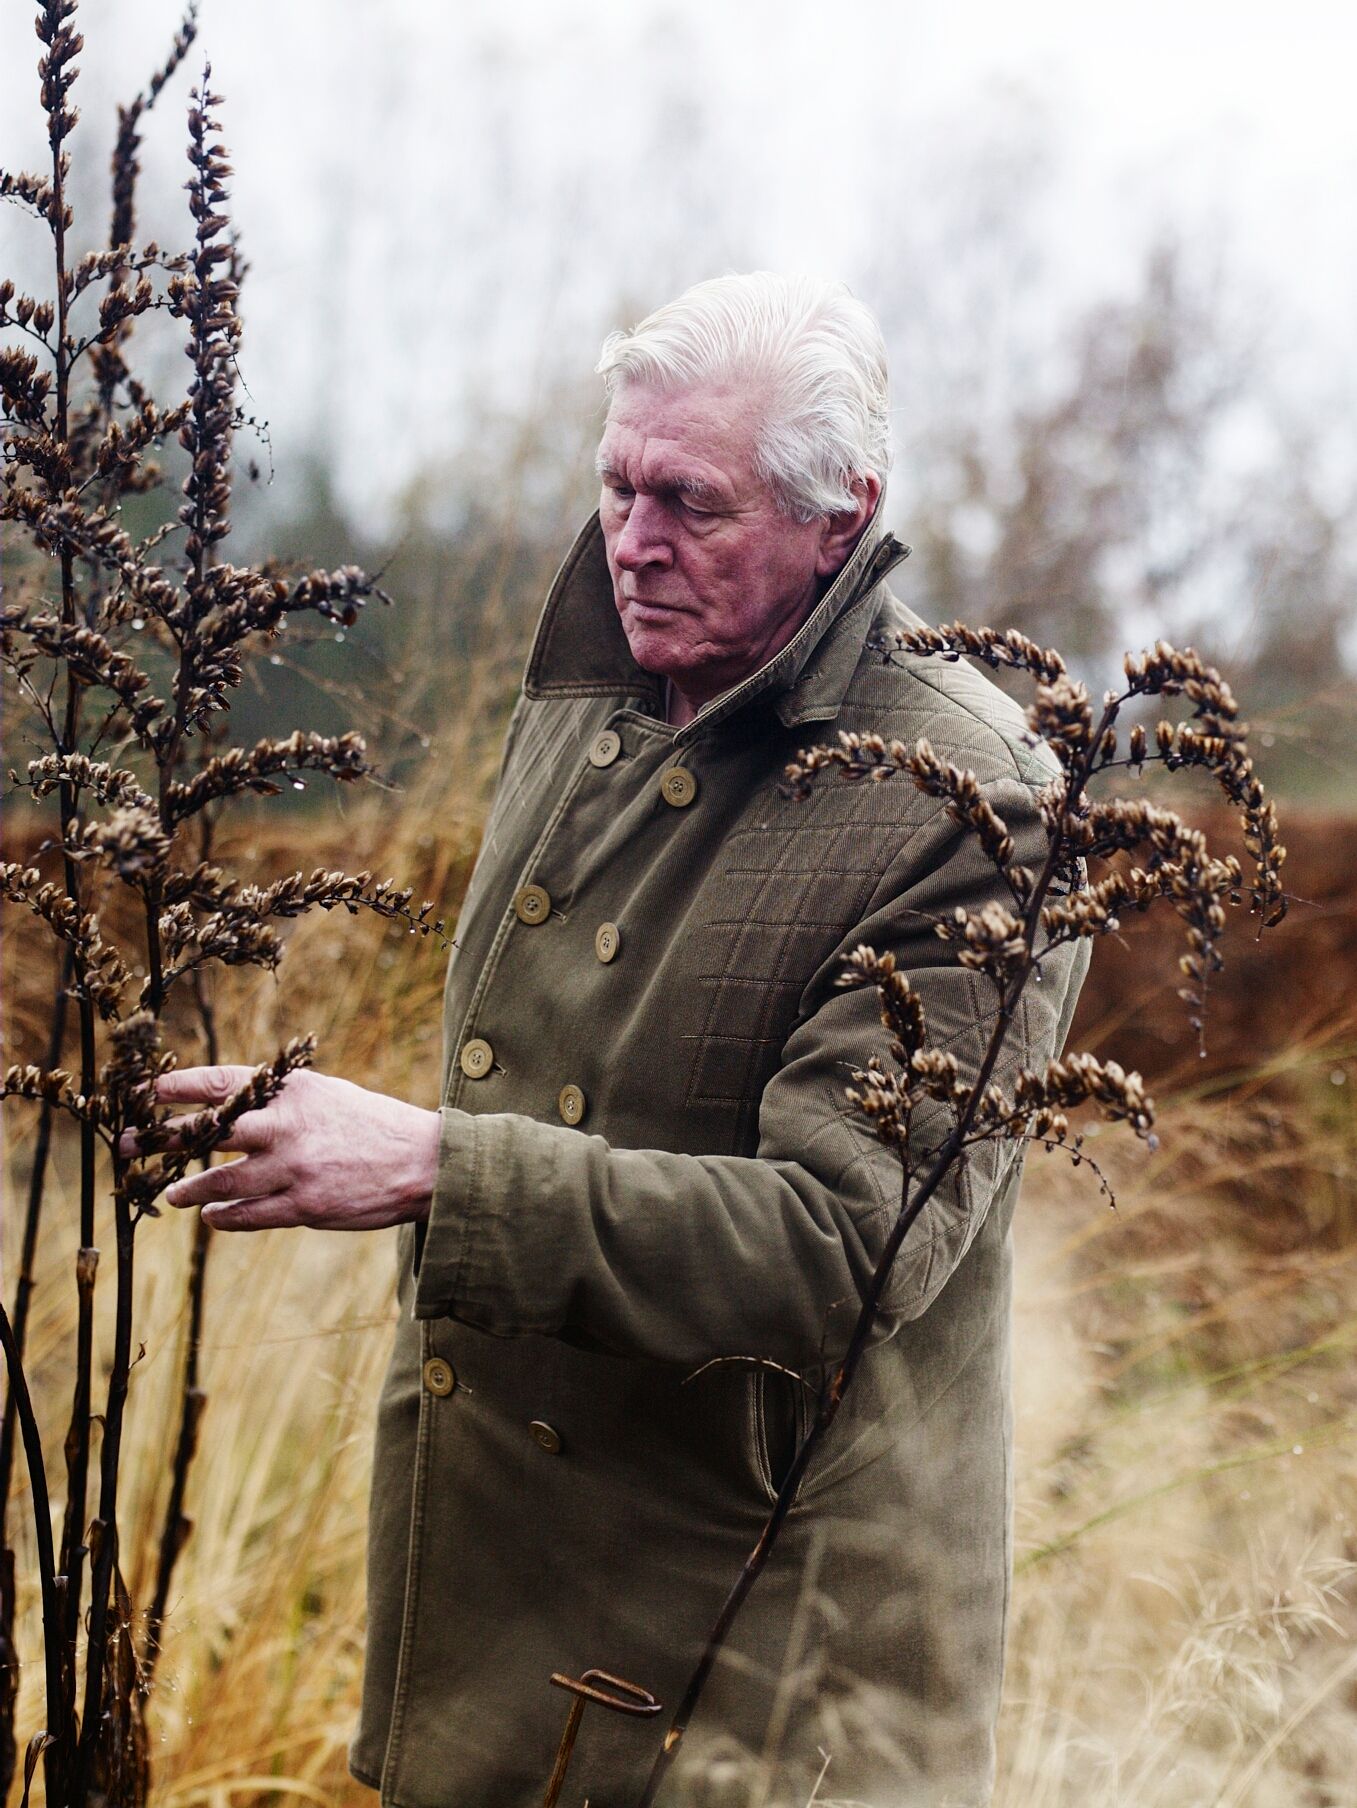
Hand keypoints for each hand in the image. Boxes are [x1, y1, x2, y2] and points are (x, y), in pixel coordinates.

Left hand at [117, 1065, 438, 1231]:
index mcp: (292, 1090)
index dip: (172, 1088)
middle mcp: (286, 1125)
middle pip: (205, 1132)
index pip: (218, 1084)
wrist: (424, 1163)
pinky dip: (222, 1217)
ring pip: (218, 1182)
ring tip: (170, 1194)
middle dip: (159, 1138)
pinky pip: (246, 1216)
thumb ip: (278, 1100)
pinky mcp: (303, 1205)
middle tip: (124, 1143)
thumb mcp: (324, 1095)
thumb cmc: (370, 1125)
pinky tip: (212, 1216)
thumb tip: (226, 1106)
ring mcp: (293, 1168)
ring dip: (186, 1189)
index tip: (137, 1092)